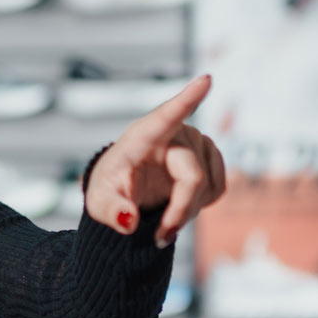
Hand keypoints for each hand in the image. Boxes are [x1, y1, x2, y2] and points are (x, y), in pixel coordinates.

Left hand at [85, 74, 226, 247]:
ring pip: (208, 185)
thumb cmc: (110, 188)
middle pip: (192, 178)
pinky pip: (218, 187)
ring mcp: (196, 141)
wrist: (125, 188)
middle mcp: (175, 133)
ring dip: (189, 211)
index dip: (188, 99)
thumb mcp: (100, 202)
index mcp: (143, 135)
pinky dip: (202, 204)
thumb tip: (128, 221)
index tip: (206, 79)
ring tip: (166, 217)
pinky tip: (182, 202)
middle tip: (161, 237)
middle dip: (180, 212)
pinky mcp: (209, 155)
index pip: (167, 116)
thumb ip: (110, 211)